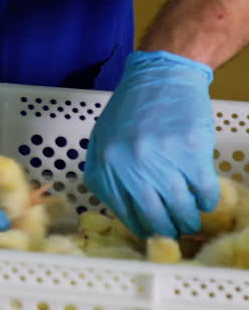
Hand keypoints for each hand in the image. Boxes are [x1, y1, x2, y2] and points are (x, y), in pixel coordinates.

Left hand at [85, 50, 219, 238]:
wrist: (161, 77)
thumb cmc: (130, 108)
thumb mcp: (102, 140)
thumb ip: (106, 173)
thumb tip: (121, 208)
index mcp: (106, 167)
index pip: (124, 213)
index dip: (141, 227)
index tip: (151, 232)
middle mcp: (132, 168)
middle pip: (153, 217)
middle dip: (166, 230)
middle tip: (174, 232)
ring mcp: (164, 161)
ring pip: (181, 209)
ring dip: (188, 220)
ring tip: (191, 221)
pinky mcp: (193, 154)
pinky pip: (204, 191)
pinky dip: (207, 202)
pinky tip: (205, 201)